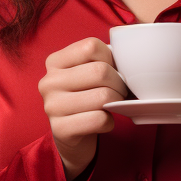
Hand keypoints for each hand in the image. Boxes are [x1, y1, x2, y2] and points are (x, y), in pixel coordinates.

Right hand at [38, 37, 127, 180]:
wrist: (70, 134)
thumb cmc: (85, 96)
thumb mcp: (85, 73)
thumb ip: (101, 60)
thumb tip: (131, 60)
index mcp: (55, 61)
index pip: (91, 46)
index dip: (111, 58)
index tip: (113, 70)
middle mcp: (49, 82)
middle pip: (100, 71)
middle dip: (119, 83)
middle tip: (121, 92)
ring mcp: (52, 106)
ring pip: (102, 96)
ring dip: (117, 102)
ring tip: (114, 105)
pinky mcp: (61, 129)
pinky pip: (100, 119)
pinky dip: (110, 121)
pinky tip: (104, 121)